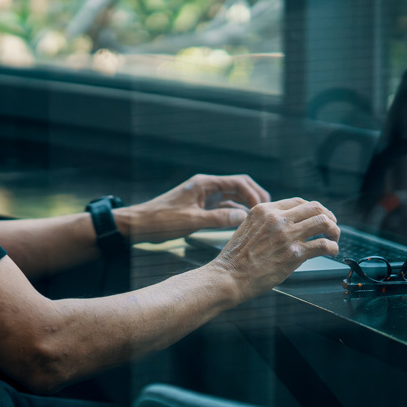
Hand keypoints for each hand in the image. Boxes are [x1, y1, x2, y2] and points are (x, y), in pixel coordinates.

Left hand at [119, 174, 270, 242]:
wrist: (139, 224)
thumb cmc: (161, 221)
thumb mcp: (192, 221)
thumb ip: (218, 219)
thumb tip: (244, 218)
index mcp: (204, 184)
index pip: (238, 182)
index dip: (254, 193)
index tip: (264, 208)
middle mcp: (206, 186)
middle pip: (238, 186)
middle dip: (254, 196)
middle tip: (267, 210)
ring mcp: (203, 195)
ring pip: (231, 195)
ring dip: (245, 203)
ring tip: (259, 217)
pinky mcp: (199, 205)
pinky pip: (222, 205)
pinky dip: (233, 211)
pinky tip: (241, 222)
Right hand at [210, 198, 339, 300]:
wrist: (229, 277)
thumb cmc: (236, 259)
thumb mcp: (247, 228)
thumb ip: (266, 223)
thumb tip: (287, 226)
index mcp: (264, 210)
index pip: (298, 202)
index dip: (313, 209)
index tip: (319, 216)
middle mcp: (277, 218)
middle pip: (315, 207)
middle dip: (328, 216)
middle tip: (332, 227)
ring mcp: (287, 235)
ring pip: (323, 222)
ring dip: (334, 230)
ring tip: (334, 239)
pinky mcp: (294, 254)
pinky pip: (323, 245)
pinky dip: (333, 247)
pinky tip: (332, 252)